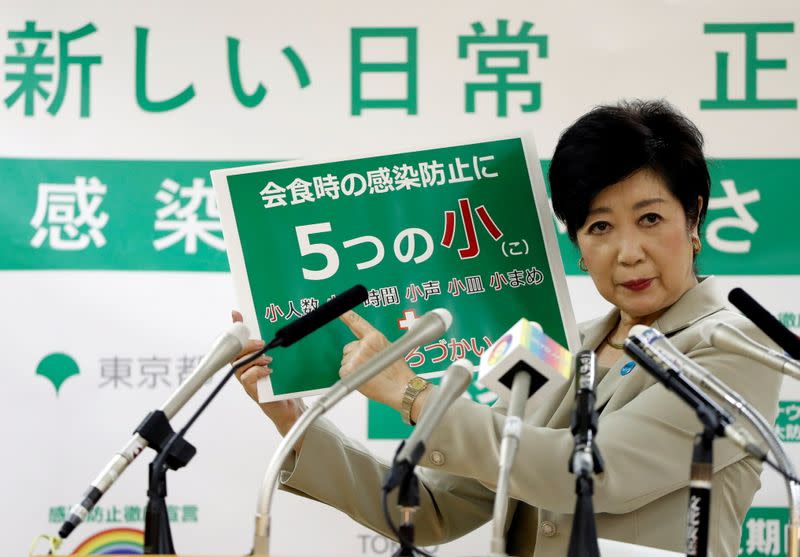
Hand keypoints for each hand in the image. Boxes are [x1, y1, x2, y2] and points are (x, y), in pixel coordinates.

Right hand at [232, 310, 304, 440]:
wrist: (291, 406)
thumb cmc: (285, 383)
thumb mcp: (283, 359)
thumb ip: (279, 345)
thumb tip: (280, 325)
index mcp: (250, 359)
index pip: (238, 340)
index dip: (236, 327)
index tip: (237, 314)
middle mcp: (245, 369)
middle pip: (234, 352)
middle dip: (246, 345)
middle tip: (261, 343)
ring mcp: (247, 381)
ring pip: (239, 366)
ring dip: (253, 359)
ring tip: (268, 359)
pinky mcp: (253, 392)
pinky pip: (247, 380)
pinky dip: (257, 373)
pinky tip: (269, 371)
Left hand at [339, 310, 416, 411]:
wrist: (401, 388)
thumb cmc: (398, 372)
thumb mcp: (389, 350)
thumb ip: (373, 344)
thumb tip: (362, 346)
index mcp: (375, 337)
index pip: (357, 323)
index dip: (347, 316)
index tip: (340, 311)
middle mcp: (364, 344)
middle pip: (349, 348)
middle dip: (356, 356)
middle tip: (370, 367)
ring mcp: (356, 357)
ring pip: (346, 360)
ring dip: (354, 367)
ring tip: (370, 374)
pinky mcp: (349, 369)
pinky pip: (343, 371)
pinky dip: (350, 377)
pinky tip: (363, 379)